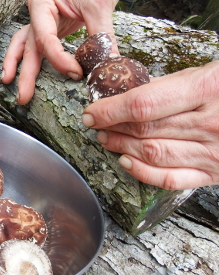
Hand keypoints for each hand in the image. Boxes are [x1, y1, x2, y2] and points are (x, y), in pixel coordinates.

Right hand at [1, 0, 118, 104]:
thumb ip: (102, 34)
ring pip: (23, 44)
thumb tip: (109, 63)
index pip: (46, 38)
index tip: (76, 72)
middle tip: (24, 96)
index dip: (59, 59)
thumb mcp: (98, 4)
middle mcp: (38, 13)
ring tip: (9, 82)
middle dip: (26, 73)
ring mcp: (42, 20)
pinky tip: (23, 71)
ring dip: (17, 65)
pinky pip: (35, 44)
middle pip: (29, 46)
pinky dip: (28, 57)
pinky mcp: (50, 26)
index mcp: (42, 3)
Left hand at [82, 60, 218, 189]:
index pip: (143, 105)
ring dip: (121, 146)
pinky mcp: (216, 172)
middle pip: (144, 130)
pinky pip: (172, 179)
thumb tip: (132, 97)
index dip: (110, 110)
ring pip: (153, 154)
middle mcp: (211, 124)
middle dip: (112, 127)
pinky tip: (126, 162)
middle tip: (96, 124)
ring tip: (106, 138)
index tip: (92, 112)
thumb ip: (174, 86)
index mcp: (209, 89)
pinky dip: (144, 173)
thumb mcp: (211, 72)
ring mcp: (214, 152)